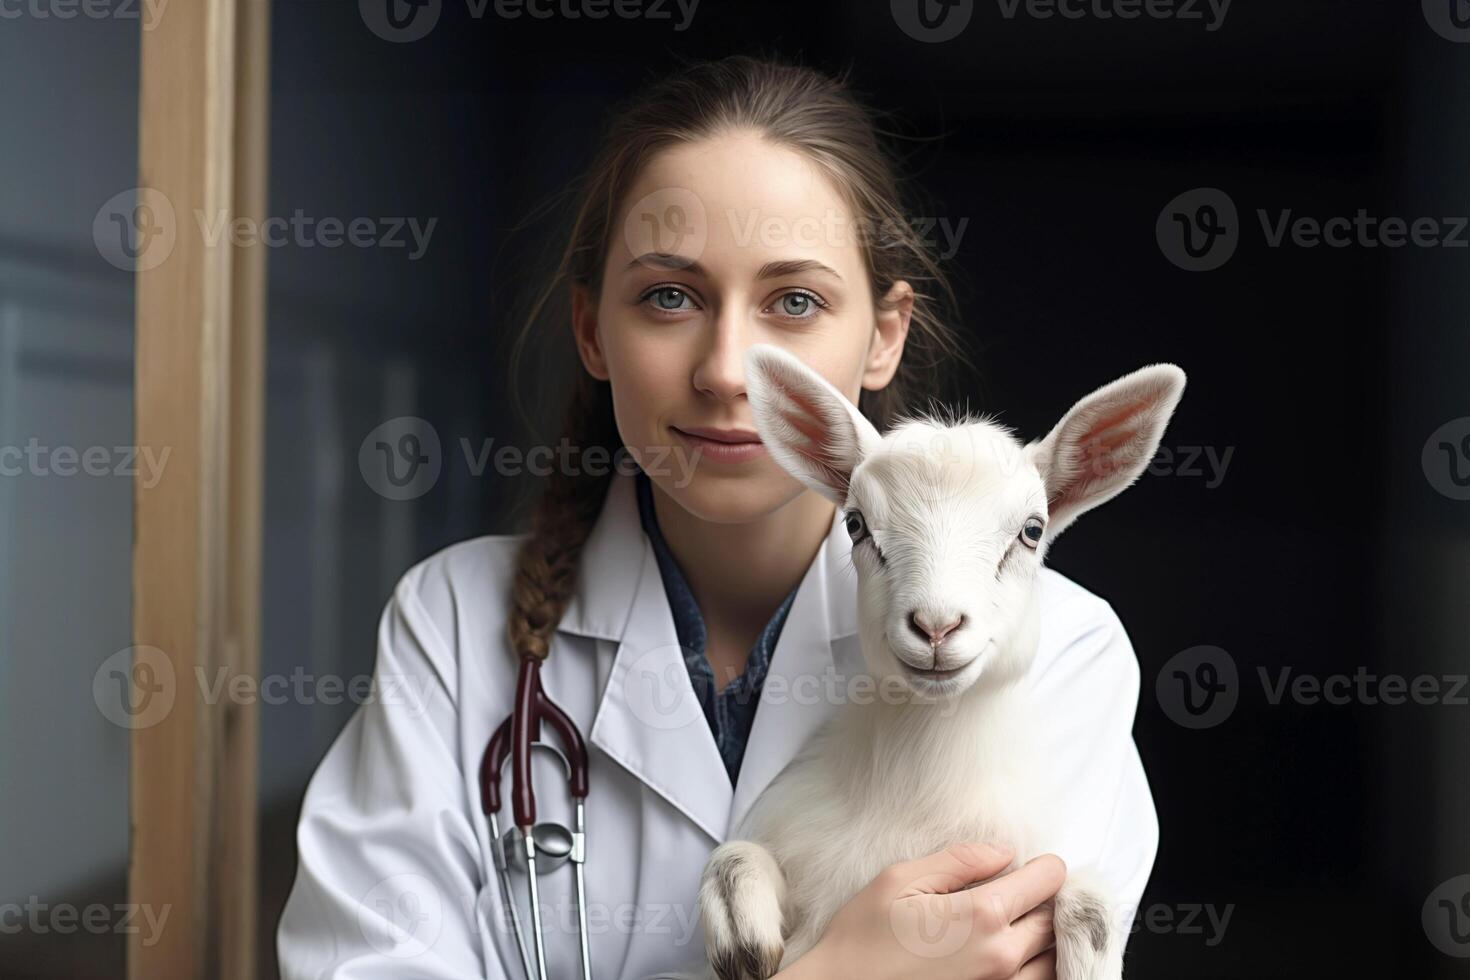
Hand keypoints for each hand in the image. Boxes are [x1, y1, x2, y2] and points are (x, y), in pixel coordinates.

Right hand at [780, 842, 1062, 979]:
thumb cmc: (861, 940)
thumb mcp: (899, 880)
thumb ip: (958, 860)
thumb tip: (1003, 852)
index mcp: (981, 915)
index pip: (1047, 880)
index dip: (1044, 866)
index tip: (1031, 865)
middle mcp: (1001, 956)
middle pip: (1054, 918)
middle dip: (1043, 900)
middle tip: (1019, 892)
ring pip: (1053, 957)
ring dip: (1042, 938)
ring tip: (1015, 926)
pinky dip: (1035, 967)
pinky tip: (1009, 955)